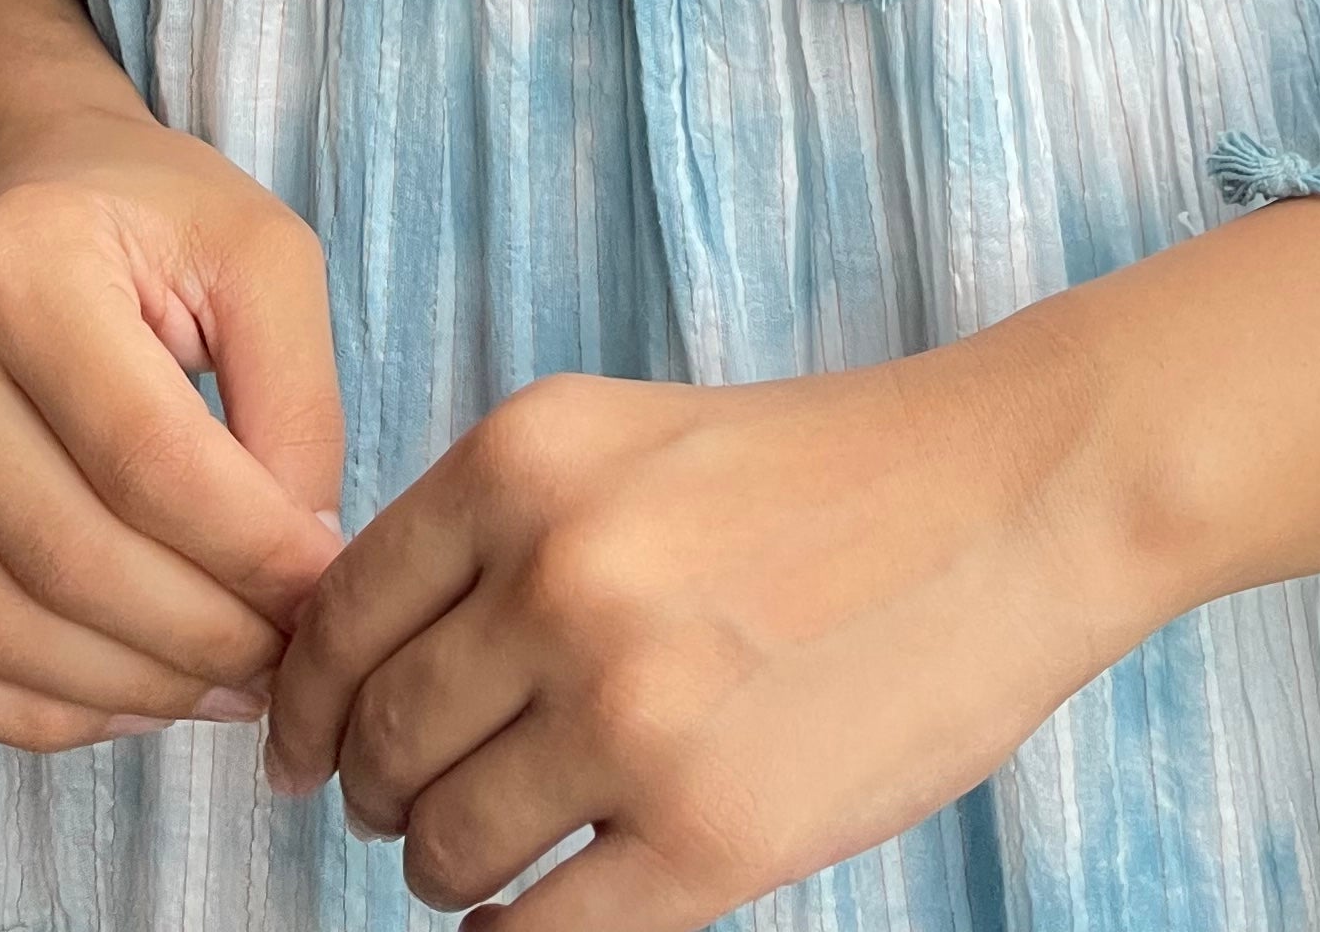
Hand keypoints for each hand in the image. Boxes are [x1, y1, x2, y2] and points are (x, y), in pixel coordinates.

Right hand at [0, 89, 346, 751]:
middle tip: (290, 656)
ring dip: (130, 687)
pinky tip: (137, 694)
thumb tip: (298, 563)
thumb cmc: (149, 221)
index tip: (330, 587)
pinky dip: (44, 711)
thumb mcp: (260, 256)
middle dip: (198, 634)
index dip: (249, 549)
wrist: (10, 194)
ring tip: (228, 684)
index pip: (145, 456)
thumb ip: (297, 398)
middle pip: (66, 557)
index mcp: (21, 262)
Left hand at [264, 345, 1135, 925]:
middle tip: (409, 801)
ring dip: (444, 865)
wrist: (1015, 496)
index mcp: (526, 458)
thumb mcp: (629, 437)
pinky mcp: (710, 836)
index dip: (305, 702)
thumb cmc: (827, 469)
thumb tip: (349, 666)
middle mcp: (559, 577)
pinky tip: (531, 912)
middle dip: (375, 788)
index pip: (335, 619)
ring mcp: (632, 712)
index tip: (304, 748)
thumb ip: (493, 530)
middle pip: (375, 741)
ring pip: (440, 847)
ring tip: (494, 848)